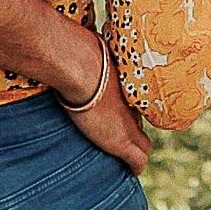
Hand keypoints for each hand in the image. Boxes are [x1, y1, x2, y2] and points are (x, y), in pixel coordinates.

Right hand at [51, 32, 154, 171]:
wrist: (82, 68)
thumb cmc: (81, 53)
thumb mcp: (88, 50)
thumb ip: (85, 50)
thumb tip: (66, 38)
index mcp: (127, 87)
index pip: (135, 105)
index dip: (128, 112)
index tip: (120, 114)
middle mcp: (133, 105)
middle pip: (141, 124)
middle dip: (134, 132)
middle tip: (121, 136)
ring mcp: (130, 124)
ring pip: (144, 145)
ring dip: (136, 152)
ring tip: (124, 159)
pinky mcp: (122, 142)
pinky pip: (137, 161)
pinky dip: (135, 167)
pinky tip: (131, 171)